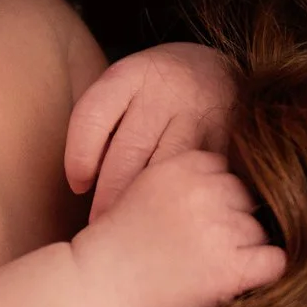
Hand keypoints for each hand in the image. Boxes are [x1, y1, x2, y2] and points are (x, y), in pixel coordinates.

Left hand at [65, 42, 243, 212]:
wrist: (219, 74)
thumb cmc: (157, 95)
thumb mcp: (126, 90)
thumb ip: (102, 126)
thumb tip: (81, 186)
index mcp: (131, 74)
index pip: (92, 117)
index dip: (78, 159)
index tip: (79, 186)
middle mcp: (166, 90)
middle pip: (128, 153)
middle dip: (109, 197)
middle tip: (99, 227)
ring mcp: (201, 115)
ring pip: (164, 170)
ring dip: (143, 205)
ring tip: (130, 232)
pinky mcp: (228, 139)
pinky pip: (196, 178)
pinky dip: (179, 200)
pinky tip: (169, 215)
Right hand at [70, 147, 284, 306]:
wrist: (94, 291)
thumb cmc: (110, 250)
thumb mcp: (141, 192)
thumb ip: (181, 184)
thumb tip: (227, 191)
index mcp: (181, 166)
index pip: (225, 170)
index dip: (217, 197)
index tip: (202, 220)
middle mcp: (204, 191)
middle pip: (247, 198)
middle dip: (234, 220)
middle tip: (209, 248)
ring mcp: (220, 229)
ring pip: (260, 230)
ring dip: (245, 249)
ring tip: (213, 269)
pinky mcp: (230, 267)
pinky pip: (275, 260)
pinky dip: (265, 270)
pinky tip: (244, 279)